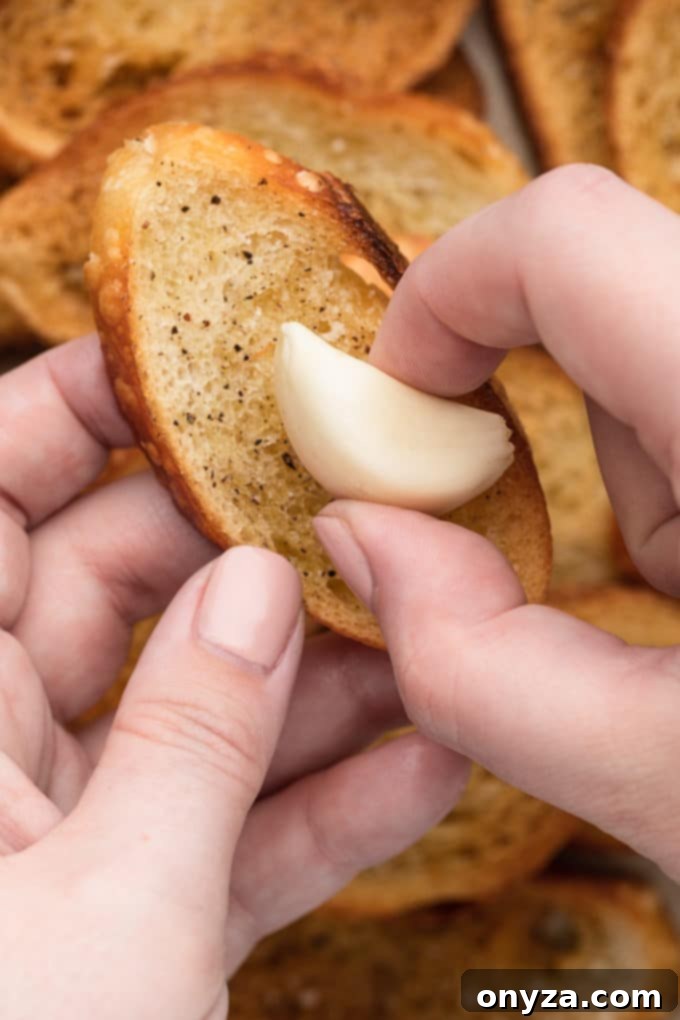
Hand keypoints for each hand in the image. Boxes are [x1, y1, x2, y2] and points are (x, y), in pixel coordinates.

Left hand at [0, 337, 466, 1018]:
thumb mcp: (108, 915)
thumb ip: (190, 736)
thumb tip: (251, 588)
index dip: (63, 419)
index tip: (179, 368)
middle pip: (110, 594)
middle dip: (232, 550)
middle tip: (347, 509)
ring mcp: (64, 842)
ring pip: (187, 713)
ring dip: (306, 683)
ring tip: (420, 633)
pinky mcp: (133, 922)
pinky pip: (226, 833)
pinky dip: (319, 807)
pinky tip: (426, 764)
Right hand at [314, 165, 679, 879]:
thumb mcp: (676, 787)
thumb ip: (476, 668)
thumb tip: (360, 540)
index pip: (569, 238)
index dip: (445, 298)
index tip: (400, 406)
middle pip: (617, 297)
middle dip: (548, 431)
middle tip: (533, 559)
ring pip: (674, 350)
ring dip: (639, 476)